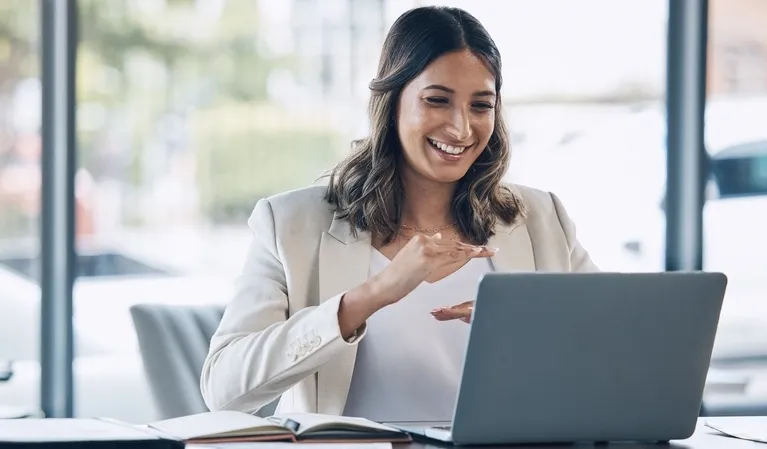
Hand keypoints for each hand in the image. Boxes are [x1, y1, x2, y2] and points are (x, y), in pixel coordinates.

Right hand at [339, 233, 492, 337]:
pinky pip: (451, 256)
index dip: (464, 245)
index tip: (478, 247)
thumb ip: (426, 247)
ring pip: (456, 249)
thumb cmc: (396, 276)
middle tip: (490, 250)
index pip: (448, 242)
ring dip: (474, 251)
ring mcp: (426, 248)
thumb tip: (439, 237)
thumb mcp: (411, 257)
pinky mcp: (428, 259)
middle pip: (454, 244)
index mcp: (420, 238)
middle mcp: (424, 240)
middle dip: (474, 248)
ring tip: (489, 252)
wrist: (383, 285)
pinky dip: (466, 255)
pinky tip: (476, 254)